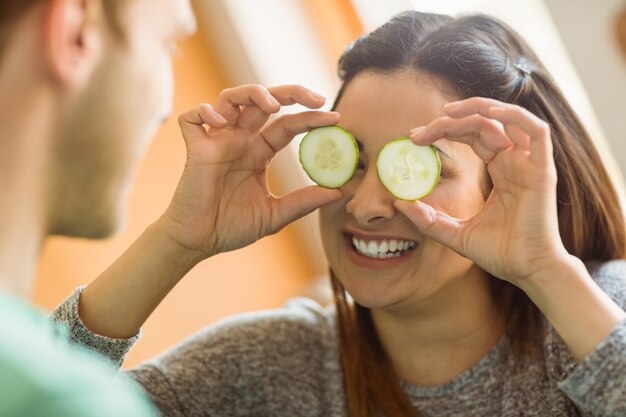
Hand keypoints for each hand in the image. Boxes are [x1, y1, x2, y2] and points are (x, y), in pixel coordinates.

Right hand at [157, 84, 341, 259]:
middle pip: (264, 101)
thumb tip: (339, 192)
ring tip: (272, 104)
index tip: (336, 118)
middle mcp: (240, 140)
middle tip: (317, 99)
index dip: (311, 118)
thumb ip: (303, 202)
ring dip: (253, 92)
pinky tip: (221, 124)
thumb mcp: (275, 215)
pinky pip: (192, 119)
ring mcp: (216, 141)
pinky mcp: (193, 149)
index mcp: (259, 152)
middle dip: (291, 93)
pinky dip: (204, 112)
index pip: (288, 125)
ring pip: (231, 98)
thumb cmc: (232, 227)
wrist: (199, 242)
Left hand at [395, 97, 568, 285]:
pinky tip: (487, 113)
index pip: (471, 137)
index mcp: (499, 171)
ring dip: (477, 109)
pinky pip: (536, 130)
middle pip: (482, 125)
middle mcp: (514, 162)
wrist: (527, 271)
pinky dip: (513, 115)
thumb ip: (428, 219)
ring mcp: (530, 163)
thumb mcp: (454, 233)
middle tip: (417, 133)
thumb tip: (398, 204)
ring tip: (446, 112)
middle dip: (448, 123)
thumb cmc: (499, 253)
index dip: (443, 131)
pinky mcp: (542, 169)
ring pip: (506, 119)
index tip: (413, 139)